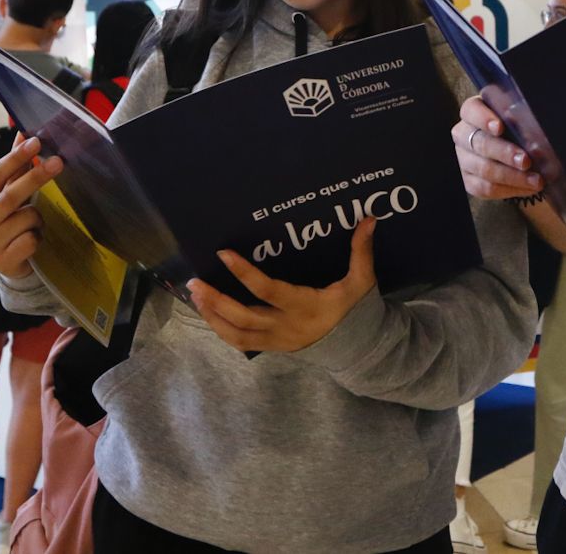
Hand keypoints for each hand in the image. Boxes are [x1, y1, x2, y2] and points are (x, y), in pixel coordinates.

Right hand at [0, 133, 57, 279]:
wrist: (8, 261)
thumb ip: (15, 167)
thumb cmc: (9, 220)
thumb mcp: (8, 193)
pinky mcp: (5, 260)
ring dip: (38, 217)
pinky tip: (32, 241)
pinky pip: (32, 240)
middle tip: (58, 161)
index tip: (36, 141)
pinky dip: (38, 237)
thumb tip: (23, 133)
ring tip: (34, 223)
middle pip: (10, 194)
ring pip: (27, 217)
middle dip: (36, 177)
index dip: (15, 158)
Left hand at [189, 218, 378, 352]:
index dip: (244, 273)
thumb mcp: (361, 280)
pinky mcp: (272, 347)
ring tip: (196, 296)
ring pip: (236, 334)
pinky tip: (209, 313)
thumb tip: (369, 218)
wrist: (357, 347)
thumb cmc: (355, 309)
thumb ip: (361, 251)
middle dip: (216, 299)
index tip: (224, 254)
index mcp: (305, 306)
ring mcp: (277, 340)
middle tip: (195, 281)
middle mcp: (286, 326)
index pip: (268, 290)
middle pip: (243, 316)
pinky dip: (222, 329)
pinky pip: (240, 343)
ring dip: (213, 316)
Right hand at [452, 96, 543, 200]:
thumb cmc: (516, 126)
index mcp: (472, 112)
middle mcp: (463, 134)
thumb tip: (536, 128)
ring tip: (535, 180)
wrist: (512, 148)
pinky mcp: (468, 180)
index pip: (471, 111)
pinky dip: (510, 189)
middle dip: (505, 153)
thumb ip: (523, 118)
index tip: (500, 127)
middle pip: (480, 143)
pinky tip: (529, 188)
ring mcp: (463, 159)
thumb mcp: (519, 116)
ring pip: (484, 169)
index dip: (484, 119)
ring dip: (512, 176)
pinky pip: (486, 188)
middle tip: (526, 160)